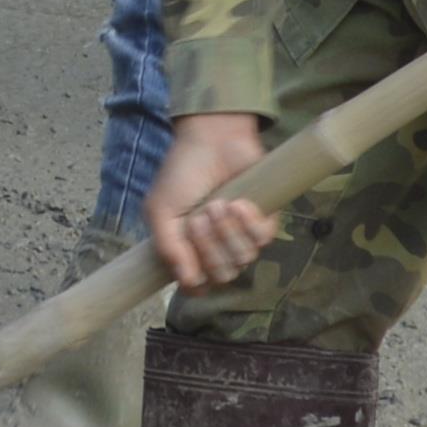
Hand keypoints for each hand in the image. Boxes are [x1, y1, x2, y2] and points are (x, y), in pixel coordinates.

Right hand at [146, 109, 279, 290]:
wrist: (211, 140)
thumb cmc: (182, 173)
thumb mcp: (161, 210)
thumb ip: (168, 248)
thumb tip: (187, 282)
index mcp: (190, 249)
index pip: (199, 286)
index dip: (196, 280)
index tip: (189, 259)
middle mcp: (217, 247)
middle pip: (222, 274)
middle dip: (209, 246)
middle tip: (200, 217)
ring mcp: (241, 235)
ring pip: (243, 259)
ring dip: (228, 232)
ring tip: (217, 204)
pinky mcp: (264, 220)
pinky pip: (263, 240)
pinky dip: (248, 222)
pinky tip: (238, 202)